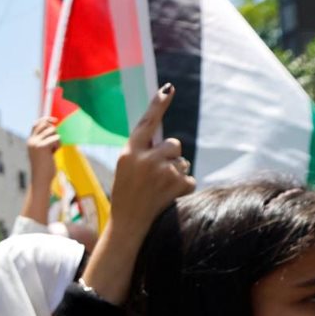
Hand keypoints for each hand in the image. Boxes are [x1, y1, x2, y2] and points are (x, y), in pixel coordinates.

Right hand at [27, 115, 60, 179]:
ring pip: (52, 130)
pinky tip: (54, 152)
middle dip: (54, 131)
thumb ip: (46, 140)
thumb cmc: (45, 167)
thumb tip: (54, 127)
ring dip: (57, 139)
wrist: (41, 178)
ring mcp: (35, 143)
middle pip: (46, 124)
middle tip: (54, 144)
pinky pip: (56, 138)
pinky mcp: (41, 147)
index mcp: (30, 141)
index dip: (46, 119)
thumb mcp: (44, 151)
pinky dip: (58, 145)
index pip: (36, 124)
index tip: (55, 120)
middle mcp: (31, 141)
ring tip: (54, 150)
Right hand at [108, 84, 195, 237]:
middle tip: (155, 178)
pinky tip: (168, 198)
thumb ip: (142, 152)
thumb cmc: (127, 196)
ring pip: (182, 162)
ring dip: (176, 174)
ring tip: (159, 191)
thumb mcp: (126, 169)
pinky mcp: (179, 183)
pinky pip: (188, 178)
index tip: (168, 88)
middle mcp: (146, 158)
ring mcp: (164, 171)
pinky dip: (182, 188)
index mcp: (129, 152)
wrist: (128, 226)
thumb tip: (168, 141)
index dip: (158, 104)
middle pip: (173, 144)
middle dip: (170, 157)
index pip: (147, 122)